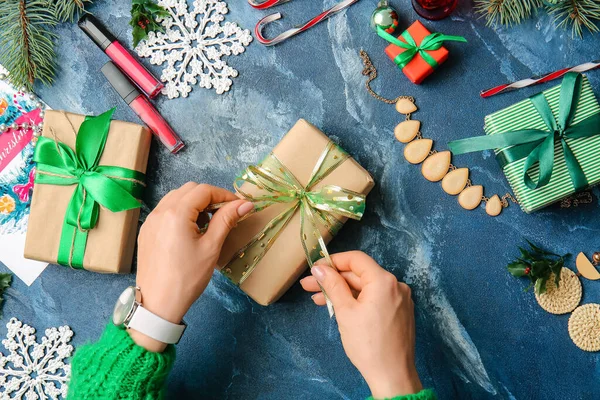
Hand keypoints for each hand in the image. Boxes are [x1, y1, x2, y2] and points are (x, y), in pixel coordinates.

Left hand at [129, 183, 252, 351]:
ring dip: (194, 203)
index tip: (238, 206)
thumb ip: (226, 220)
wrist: (158, 304)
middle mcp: (160, 211)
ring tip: (208, 223)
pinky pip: (165, 210)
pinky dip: (181, 212)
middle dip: (209, 197)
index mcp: (176, 214)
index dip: (224, 195)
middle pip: (189, 189)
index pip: (203, 190)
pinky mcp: (146, 231)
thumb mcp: (211, 248)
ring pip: (175, 197)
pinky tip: (190, 231)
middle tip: (224, 213)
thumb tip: (245, 204)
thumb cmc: (187, 278)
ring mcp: (150, 221)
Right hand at [300, 251, 421, 397]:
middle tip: (309, 285)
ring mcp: (399, 299)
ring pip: (365, 288)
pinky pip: (374, 299)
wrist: (392, 376)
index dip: (333, 261)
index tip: (315, 268)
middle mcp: (396, 286)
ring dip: (342, 291)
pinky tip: (339, 307)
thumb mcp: (345, 312)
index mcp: (384, 281)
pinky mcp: (399, 311)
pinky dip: (357, 300)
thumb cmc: (368, 345)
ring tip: (319, 299)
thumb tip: (320, 268)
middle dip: (334, 279)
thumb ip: (333, 285)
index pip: (356, 259)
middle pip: (359, 274)